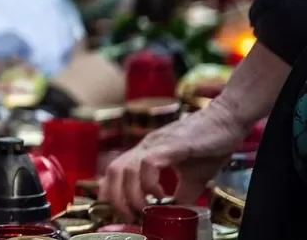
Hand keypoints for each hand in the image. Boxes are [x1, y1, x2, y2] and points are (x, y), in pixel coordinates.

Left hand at [100, 103, 246, 219]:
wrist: (226, 120)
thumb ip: (182, 194)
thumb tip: (174, 214)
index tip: (116, 211)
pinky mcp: (171, 144)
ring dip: (132, 195)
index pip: (116, 170)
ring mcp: (156, 144)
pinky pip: (149, 163)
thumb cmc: (210, 146)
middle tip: (128, 216)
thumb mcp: (194, 178)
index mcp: (147, 153)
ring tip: (143, 209)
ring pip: (127, 168)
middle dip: (115, 198)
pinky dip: (149, 182)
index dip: (110, 192)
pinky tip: (160, 194)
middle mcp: (146, 147)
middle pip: (114, 171)